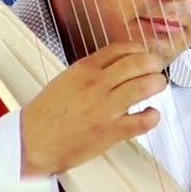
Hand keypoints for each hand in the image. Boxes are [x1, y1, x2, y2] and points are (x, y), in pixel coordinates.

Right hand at [19, 42, 167, 176]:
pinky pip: (142, 120)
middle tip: (157, 68)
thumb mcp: (65, 80)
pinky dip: (153, 116)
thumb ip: (90, 71)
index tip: (144, 54)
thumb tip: (113, 67)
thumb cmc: (46, 114)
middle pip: (137, 63)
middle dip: (153, 63)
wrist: (32, 142)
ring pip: (144, 87)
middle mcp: (97, 85)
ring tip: (158, 85)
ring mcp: (106, 108)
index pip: (120, 49)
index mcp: (84, 70)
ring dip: (157, 83)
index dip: (138, 49)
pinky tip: (151, 114)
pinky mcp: (111, 131)